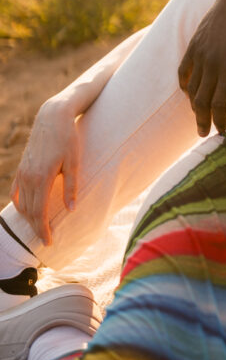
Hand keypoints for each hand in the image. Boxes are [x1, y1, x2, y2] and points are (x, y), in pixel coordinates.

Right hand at [11, 100, 80, 245]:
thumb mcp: (74, 162)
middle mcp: (28, 177)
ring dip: (29, 217)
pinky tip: (27, 209)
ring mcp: (22, 172)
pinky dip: (20, 204)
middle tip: (46, 238)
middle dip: (36, 227)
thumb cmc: (68, 138)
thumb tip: (71, 210)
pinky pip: (16, 192)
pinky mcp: (21, 167)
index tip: (48, 242)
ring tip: (39, 226)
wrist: (53, 117)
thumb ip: (72, 187)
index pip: (39, 213)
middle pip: (29, 211)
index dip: (43, 230)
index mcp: (42, 178)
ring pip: (22, 203)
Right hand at [178, 0, 225, 135]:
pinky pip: (183, 71)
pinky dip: (184, 85)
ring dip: (194, 105)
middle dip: (202, 120)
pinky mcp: (192, 45)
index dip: (219, 120)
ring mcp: (199, 53)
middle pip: (201, 100)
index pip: (219, 103)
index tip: (221, 130)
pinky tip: (189, 94)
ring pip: (191, 88)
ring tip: (200, 115)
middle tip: (204, 133)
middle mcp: (211, 63)